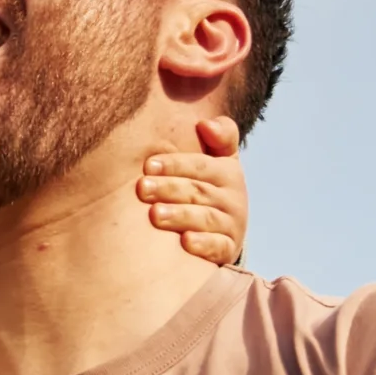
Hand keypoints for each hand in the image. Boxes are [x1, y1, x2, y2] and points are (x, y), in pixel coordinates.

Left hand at [136, 114, 246, 262]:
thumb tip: (206, 124)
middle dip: (169, 188)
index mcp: (228, 172)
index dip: (175, 164)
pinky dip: (203, 245)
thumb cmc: (208, 187)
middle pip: (198, 191)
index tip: (148, 165)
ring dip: (180, 216)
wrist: (224, 230)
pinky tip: (185, 242)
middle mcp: (234, 199)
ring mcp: (232, 226)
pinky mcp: (228, 250)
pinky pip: (218, 247)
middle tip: (141, 188)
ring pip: (205, 219)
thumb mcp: (218, 160)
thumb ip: (218, 137)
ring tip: (154, 214)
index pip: (201, 165)